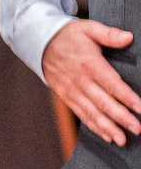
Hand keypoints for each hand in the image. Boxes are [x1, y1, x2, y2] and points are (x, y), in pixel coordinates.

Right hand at [41, 18, 140, 144]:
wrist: (39, 43)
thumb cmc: (68, 36)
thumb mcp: (89, 28)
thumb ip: (110, 34)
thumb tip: (128, 38)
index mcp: (89, 64)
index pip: (111, 84)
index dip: (126, 97)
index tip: (140, 108)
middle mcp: (79, 81)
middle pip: (102, 103)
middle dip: (120, 118)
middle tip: (136, 129)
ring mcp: (71, 91)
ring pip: (91, 113)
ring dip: (107, 128)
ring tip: (122, 139)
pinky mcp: (66, 97)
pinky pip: (81, 114)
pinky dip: (94, 127)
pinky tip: (106, 136)